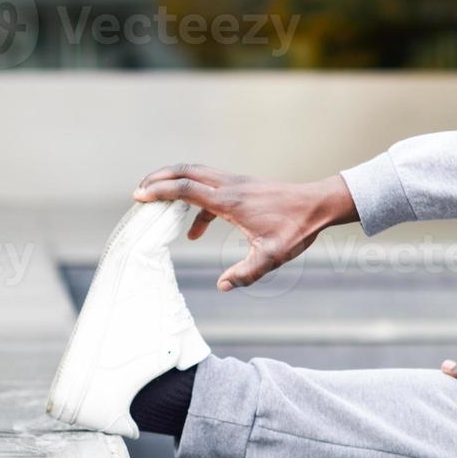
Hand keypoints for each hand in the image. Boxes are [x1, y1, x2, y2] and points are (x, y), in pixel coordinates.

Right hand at [133, 164, 356, 290]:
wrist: (318, 205)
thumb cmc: (296, 229)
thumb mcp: (272, 256)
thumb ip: (247, 273)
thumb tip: (222, 286)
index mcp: (230, 201)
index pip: (187, 189)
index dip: (160, 191)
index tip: (138, 196)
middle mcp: (229, 186)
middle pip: (185, 171)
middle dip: (158, 179)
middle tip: (138, 192)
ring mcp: (236, 183)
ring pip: (196, 174)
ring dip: (174, 185)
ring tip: (156, 203)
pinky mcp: (242, 187)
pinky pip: (210, 188)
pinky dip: (195, 203)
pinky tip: (194, 232)